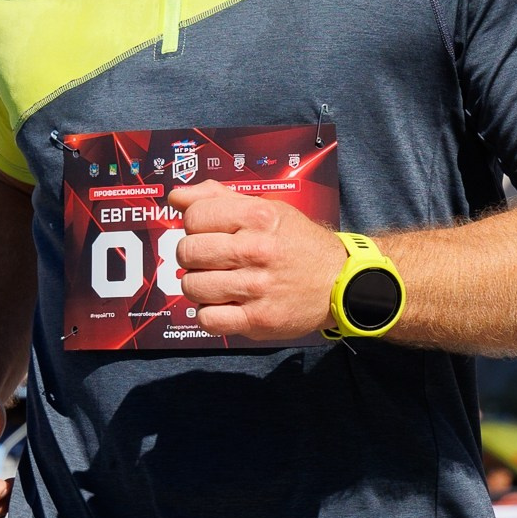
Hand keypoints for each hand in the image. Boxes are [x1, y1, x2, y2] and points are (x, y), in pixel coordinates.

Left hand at [168, 179, 346, 342]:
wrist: (340, 282)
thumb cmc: (298, 243)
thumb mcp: (267, 208)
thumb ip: (219, 198)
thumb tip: (176, 197)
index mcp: (259, 216)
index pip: (194, 217)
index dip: (194, 225)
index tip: (208, 233)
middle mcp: (257, 250)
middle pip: (187, 252)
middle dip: (191, 256)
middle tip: (209, 259)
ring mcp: (257, 287)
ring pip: (192, 286)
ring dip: (198, 286)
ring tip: (217, 282)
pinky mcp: (258, 320)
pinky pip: (207, 319)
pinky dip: (208, 314)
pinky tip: (223, 305)